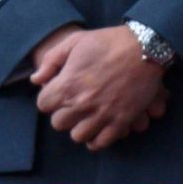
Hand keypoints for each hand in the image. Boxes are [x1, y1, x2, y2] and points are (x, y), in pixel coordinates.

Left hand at [33, 25, 168, 150]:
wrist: (146, 47)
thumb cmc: (109, 41)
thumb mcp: (76, 41)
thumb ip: (51, 60)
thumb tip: (36, 80)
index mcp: (68, 84)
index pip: (43, 105)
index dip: (51, 98)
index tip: (61, 92)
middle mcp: (82, 103)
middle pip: (59, 123)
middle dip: (64, 113)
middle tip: (75, 104)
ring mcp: (102, 114)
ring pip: (78, 136)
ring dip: (80, 127)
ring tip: (88, 116)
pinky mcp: (121, 121)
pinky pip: (101, 142)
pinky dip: (97, 139)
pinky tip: (100, 128)